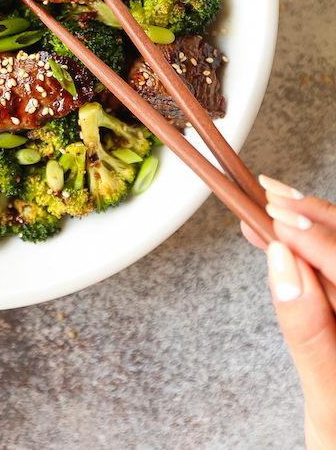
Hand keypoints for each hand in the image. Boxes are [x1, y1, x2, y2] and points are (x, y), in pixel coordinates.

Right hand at [243, 176, 335, 449]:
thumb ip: (309, 332)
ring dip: (306, 228)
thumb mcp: (329, 402)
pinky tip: (277, 239)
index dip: (317, 238)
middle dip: (312, 218)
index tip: (276, 216)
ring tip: (268, 205)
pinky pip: (334, 277)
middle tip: (269, 195)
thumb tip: (283, 264)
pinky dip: (304, 254)